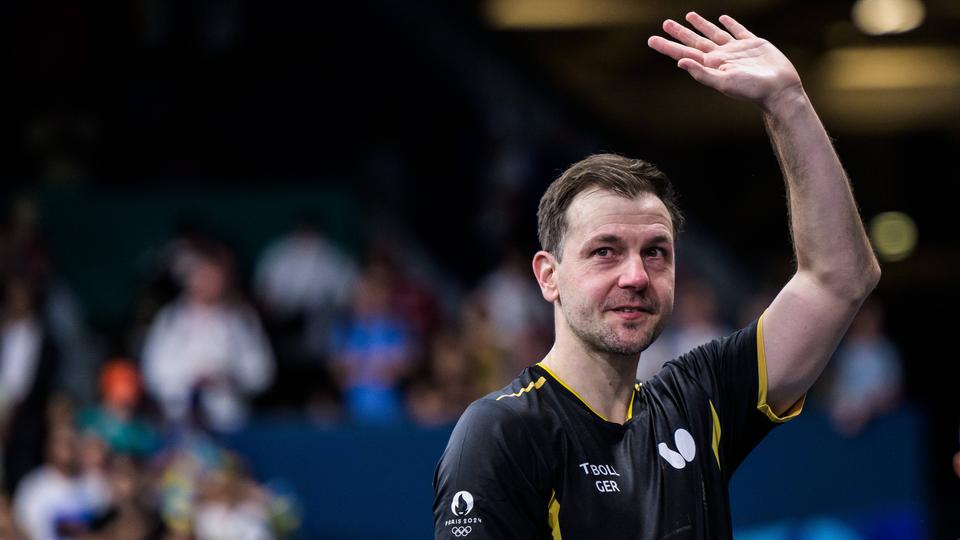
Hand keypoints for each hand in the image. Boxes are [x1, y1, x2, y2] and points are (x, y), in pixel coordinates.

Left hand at [647, 12, 802, 111]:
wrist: (778, 89)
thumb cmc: (751, 89)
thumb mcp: (723, 83)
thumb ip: (702, 73)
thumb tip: (679, 62)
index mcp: (711, 65)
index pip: (684, 53)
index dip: (668, 46)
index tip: (652, 40)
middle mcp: (721, 56)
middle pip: (695, 41)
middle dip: (680, 33)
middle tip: (665, 23)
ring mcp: (736, 50)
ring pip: (714, 33)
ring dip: (701, 25)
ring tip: (689, 16)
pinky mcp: (753, 44)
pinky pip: (738, 31)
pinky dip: (730, 24)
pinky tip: (723, 18)